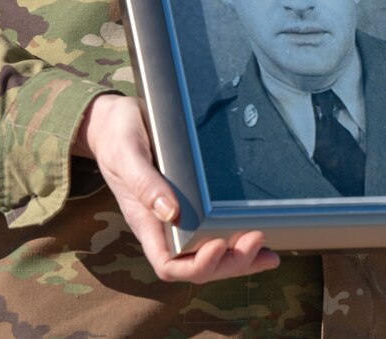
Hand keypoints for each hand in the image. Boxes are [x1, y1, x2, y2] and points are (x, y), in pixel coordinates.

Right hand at [78, 93, 278, 282]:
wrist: (117, 120)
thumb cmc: (118, 138)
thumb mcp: (127, 155)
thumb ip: (144, 183)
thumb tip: (171, 213)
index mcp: (146, 223)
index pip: (169, 265)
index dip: (196, 265)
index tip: (218, 245)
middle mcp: (165, 226)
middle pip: (198, 265)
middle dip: (229, 262)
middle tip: (256, 239)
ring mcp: (181, 216)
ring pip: (212, 254)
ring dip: (241, 258)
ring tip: (268, 253)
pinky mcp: (195, 202)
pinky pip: (218, 229)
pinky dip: (241, 239)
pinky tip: (266, 239)